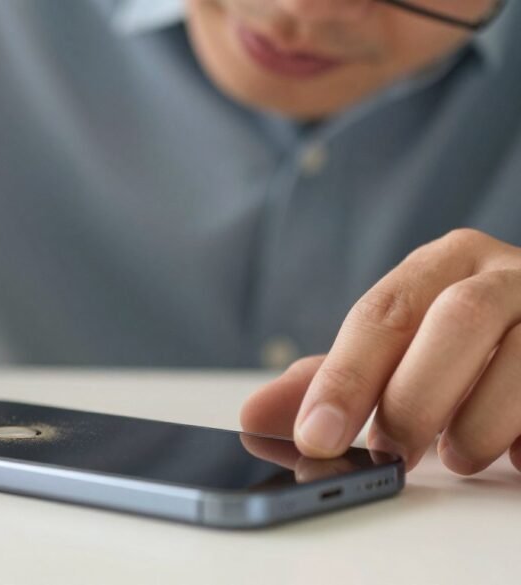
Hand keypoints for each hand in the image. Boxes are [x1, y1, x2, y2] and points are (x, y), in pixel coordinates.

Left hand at [241, 229, 520, 475]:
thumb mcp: (395, 353)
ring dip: (478, 426)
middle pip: (456, 322)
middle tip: (389, 454)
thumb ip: (331, 381)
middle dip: (413, 400)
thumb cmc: (462, 346)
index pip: (384, 312)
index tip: (316, 436)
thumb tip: (255, 416)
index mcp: (445, 263)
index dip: (346, 378)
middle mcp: (507, 274)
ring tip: (457, 454)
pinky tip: (515, 453)